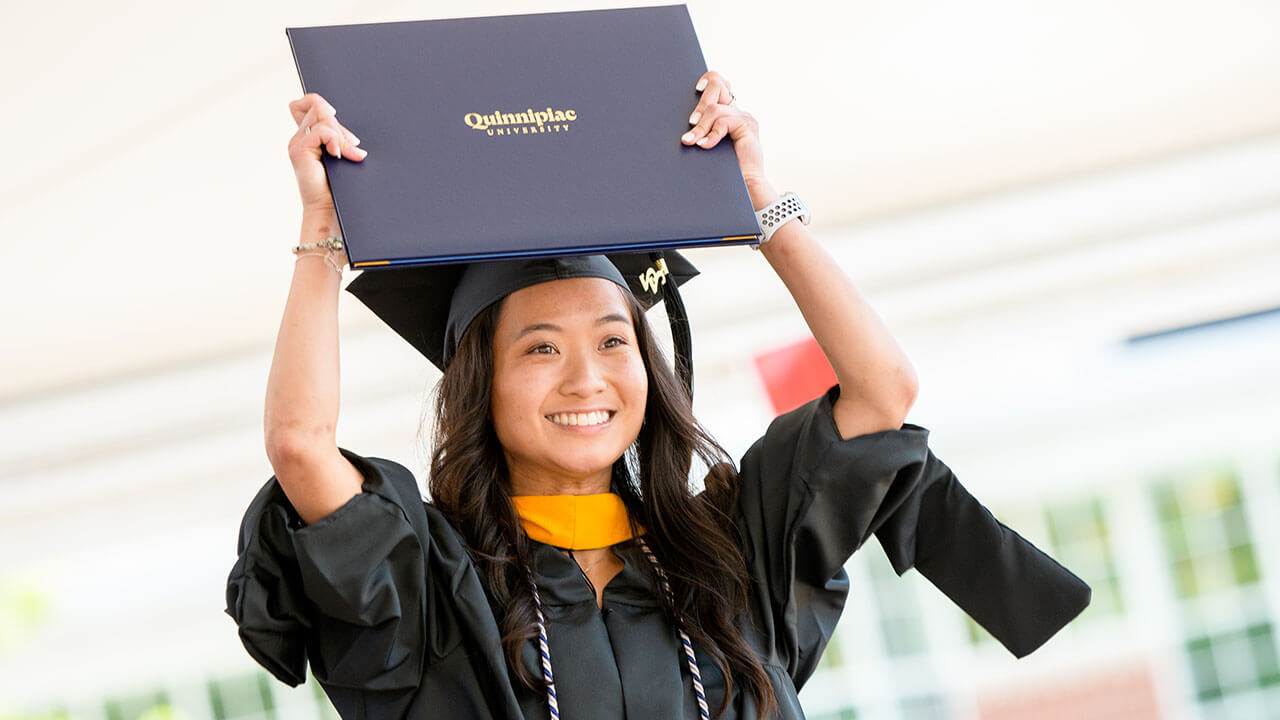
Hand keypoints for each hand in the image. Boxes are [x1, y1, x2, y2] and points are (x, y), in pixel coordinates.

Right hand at [287, 93, 366, 215]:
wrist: (330, 211)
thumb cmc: (338, 188)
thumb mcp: (342, 156)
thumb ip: (341, 140)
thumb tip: (352, 136)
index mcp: (308, 137)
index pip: (309, 103)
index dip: (324, 105)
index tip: (337, 119)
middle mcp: (299, 137)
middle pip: (318, 106)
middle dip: (339, 125)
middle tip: (351, 148)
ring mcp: (297, 143)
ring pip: (322, 116)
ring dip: (340, 135)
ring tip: (347, 154)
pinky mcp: (299, 150)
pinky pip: (323, 131)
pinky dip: (336, 141)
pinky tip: (339, 156)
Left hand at [680, 71, 773, 204]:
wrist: (745, 186)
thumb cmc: (724, 168)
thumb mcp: (708, 143)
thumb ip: (701, 129)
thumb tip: (682, 125)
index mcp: (728, 111)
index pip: (720, 82)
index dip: (709, 80)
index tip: (696, 89)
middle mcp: (737, 110)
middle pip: (717, 86)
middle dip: (699, 106)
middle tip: (689, 124)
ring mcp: (744, 117)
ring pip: (715, 109)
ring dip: (700, 127)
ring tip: (690, 141)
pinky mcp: (748, 126)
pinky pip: (724, 122)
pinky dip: (711, 135)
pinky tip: (704, 145)